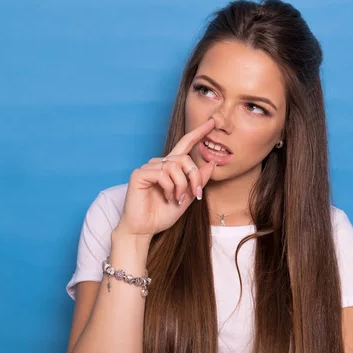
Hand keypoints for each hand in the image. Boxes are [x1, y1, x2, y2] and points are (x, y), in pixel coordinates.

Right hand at [115, 118, 216, 240]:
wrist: (144, 229)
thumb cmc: (161, 215)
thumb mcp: (186, 198)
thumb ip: (197, 181)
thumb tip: (212, 163)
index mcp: (170, 168)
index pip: (185, 145)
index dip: (198, 133)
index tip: (211, 123)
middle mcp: (159, 164)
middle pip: (184, 158)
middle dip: (195, 176)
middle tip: (196, 194)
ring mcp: (148, 168)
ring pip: (175, 166)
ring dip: (181, 185)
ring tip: (177, 199)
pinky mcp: (139, 174)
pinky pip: (162, 173)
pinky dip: (169, 187)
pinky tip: (167, 197)